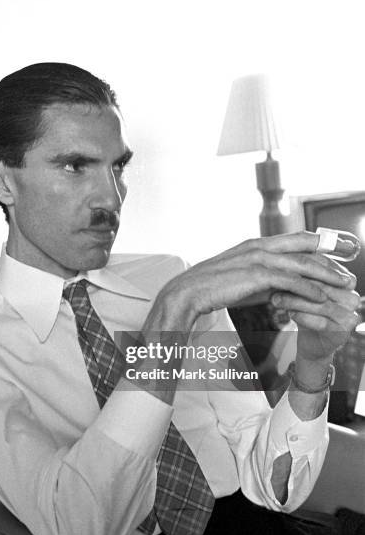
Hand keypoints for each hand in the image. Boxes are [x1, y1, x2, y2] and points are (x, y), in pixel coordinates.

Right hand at [147, 231, 354, 333]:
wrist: (187, 293)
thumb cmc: (213, 288)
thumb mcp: (244, 281)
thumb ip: (266, 281)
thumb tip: (284, 291)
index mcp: (257, 244)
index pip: (297, 238)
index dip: (321, 241)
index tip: (342, 246)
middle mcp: (259, 246)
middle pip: (304, 245)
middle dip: (332, 252)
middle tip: (353, 256)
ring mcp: (257, 258)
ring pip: (301, 262)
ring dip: (326, 273)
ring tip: (345, 283)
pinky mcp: (254, 275)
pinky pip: (288, 280)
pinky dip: (307, 288)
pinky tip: (320, 296)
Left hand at [271, 256, 360, 361]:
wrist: (311, 341)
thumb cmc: (305, 308)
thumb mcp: (302, 287)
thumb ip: (299, 272)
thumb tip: (278, 257)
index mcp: (346, 280)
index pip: (323, 267)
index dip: (299, 265)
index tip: (277, 264)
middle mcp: (352, 296)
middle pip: (321, 285)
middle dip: (295, 283)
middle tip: (272, 283)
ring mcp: (350, 315)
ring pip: (320, 303)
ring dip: (295, 301)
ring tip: (274, 299)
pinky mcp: (343, 332)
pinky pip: (321, 323)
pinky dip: (303, 317)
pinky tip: (289, 314)